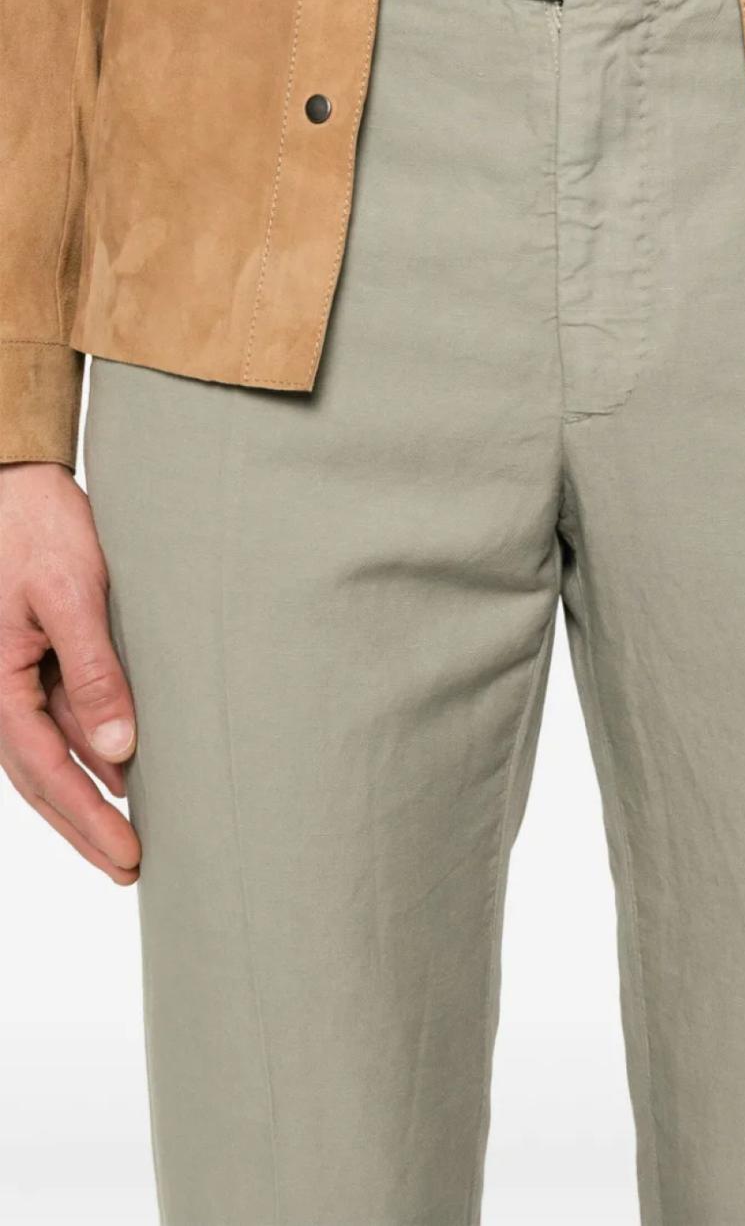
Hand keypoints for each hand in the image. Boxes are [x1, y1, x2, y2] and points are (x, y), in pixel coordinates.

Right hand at [0, 463, 139, 882]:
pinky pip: (53, 717)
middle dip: (85, 827)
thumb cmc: (36, 526)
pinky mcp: (29, 657)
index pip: (46, 772)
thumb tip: (118, 750)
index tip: (128, 855)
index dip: (88, 819)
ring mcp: (11, 675)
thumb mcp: (72, 595)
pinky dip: (84, 749)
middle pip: (40, 778)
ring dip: (86, 794)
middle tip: (130, 867)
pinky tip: (119, 768)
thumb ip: (94, 672)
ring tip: (129, 833)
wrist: (12, 479)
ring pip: (47, 753)